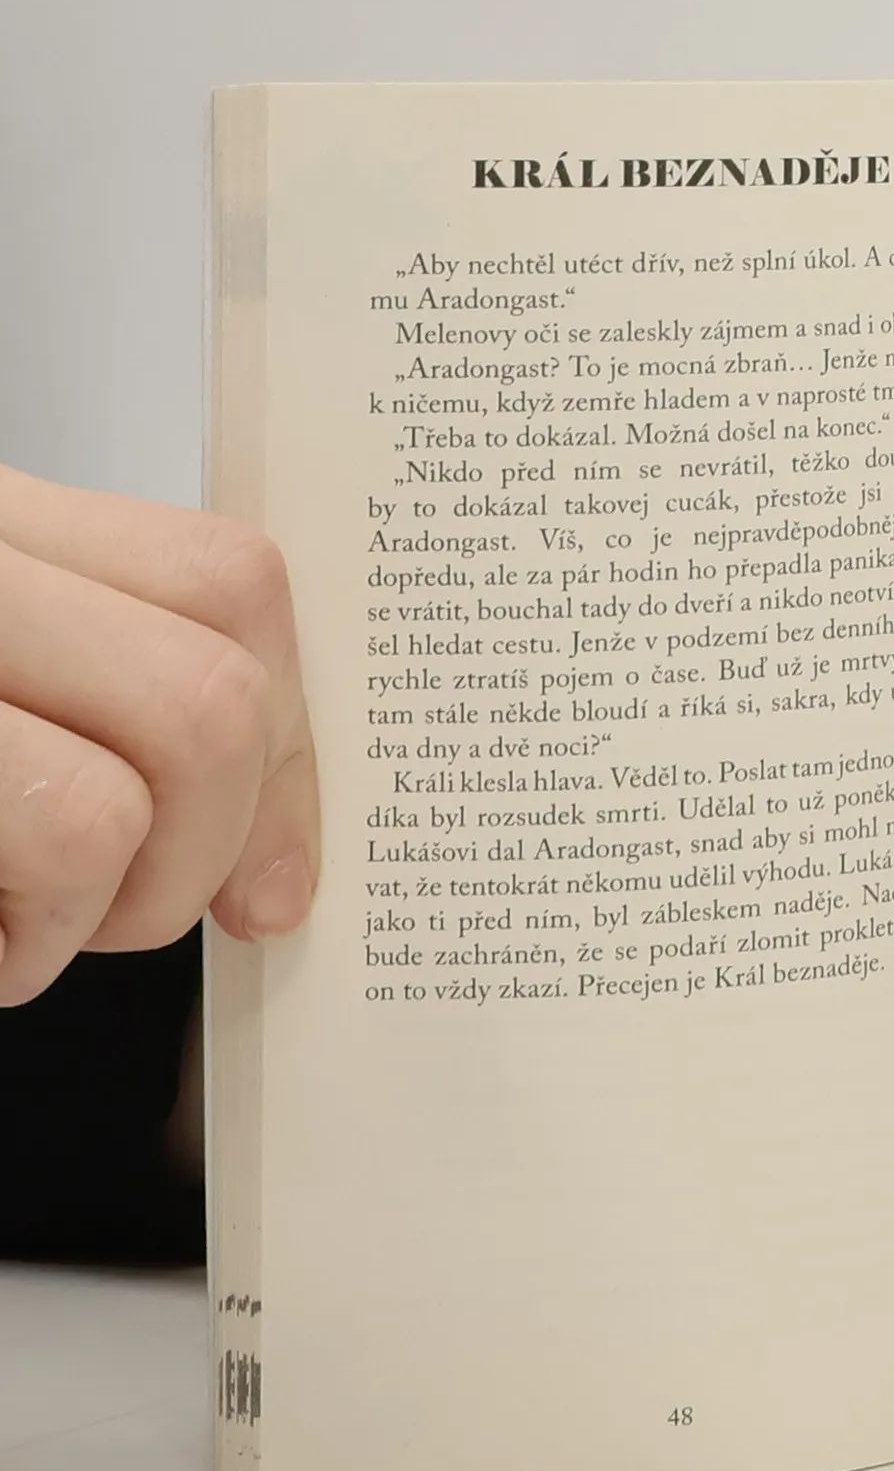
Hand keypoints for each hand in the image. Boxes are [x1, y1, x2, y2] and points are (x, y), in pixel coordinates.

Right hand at [0, 464, 319, 1004]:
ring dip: (134, 898)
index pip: (231, 581)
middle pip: (235, 667)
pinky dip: (39, 939)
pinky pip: (79, 825)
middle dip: (222, 844)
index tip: (283, 877)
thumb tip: (282, 864)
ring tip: (28, 928)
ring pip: (192, 727)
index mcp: (3, 530)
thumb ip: (114, 715)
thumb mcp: (6, 705)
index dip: (289, 746)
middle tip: (122, 914)